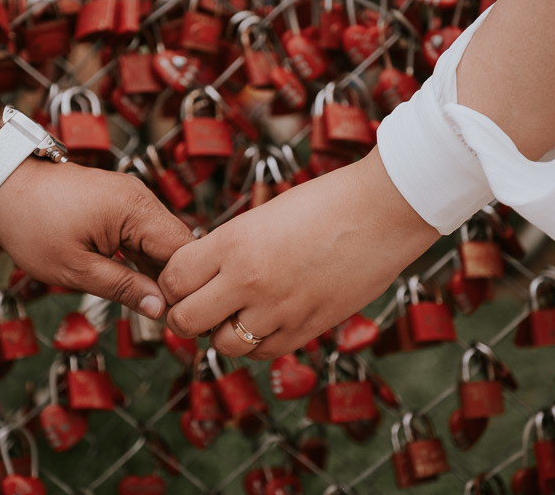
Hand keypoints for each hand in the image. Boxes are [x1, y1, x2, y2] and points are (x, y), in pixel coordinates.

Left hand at [0, 160, 194, 318]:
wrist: (3, 182)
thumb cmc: (30, 223)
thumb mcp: (75, 269)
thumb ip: (123, 288)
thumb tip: (161, 309)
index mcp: (135, 209)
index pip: (184, 251)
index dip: (187, 286)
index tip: (184, 318)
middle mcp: (141, 198)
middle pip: (178, 246)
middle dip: (177, 282)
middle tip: (174, 320)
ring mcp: (132, 199)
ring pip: (163, 243)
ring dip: (161, 273)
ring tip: (159, 309)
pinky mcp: (121, 204)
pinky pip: (145, 235)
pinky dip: (145, 259)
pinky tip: (142, 286)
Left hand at [159, 148, 438, 358]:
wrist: (384, 211)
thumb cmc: (325, 203)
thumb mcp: (262, 217)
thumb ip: (229, 249)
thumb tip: (201, 276)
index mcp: (234, 243)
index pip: (173, 279)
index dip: (170, 283)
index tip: (179, 281)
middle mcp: (250, 280)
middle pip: (186, 320)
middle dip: (183, 316)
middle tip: (194, 305)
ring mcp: (279, 310)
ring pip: (222, 345)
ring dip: (220, 333)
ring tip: (232, 314)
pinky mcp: (308, 329)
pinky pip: (262, 353)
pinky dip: (255, 344)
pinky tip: (263, 323)